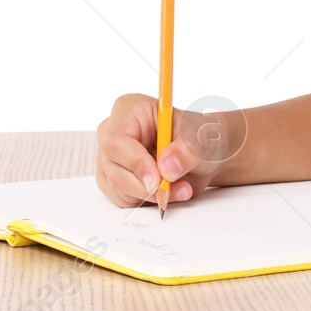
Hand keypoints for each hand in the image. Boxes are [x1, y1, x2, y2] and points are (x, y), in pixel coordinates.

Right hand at [95, 93, 219, 208]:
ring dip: (152, 195)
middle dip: (147, 186)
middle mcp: (112, 132)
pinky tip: (166, 188)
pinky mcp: (113, 179)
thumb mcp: (201, 138)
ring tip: (181, 186)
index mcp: (129, 110)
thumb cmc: (197, 137)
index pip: (116, 141)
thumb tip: (167, 168)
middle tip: (179, 188)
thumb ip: (186, 150)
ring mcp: (109, 157)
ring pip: (118, 187)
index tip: (157, 180)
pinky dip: (147, 200)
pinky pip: (123, 199)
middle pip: (114, 169)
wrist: (200, 155)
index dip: (135, 163)